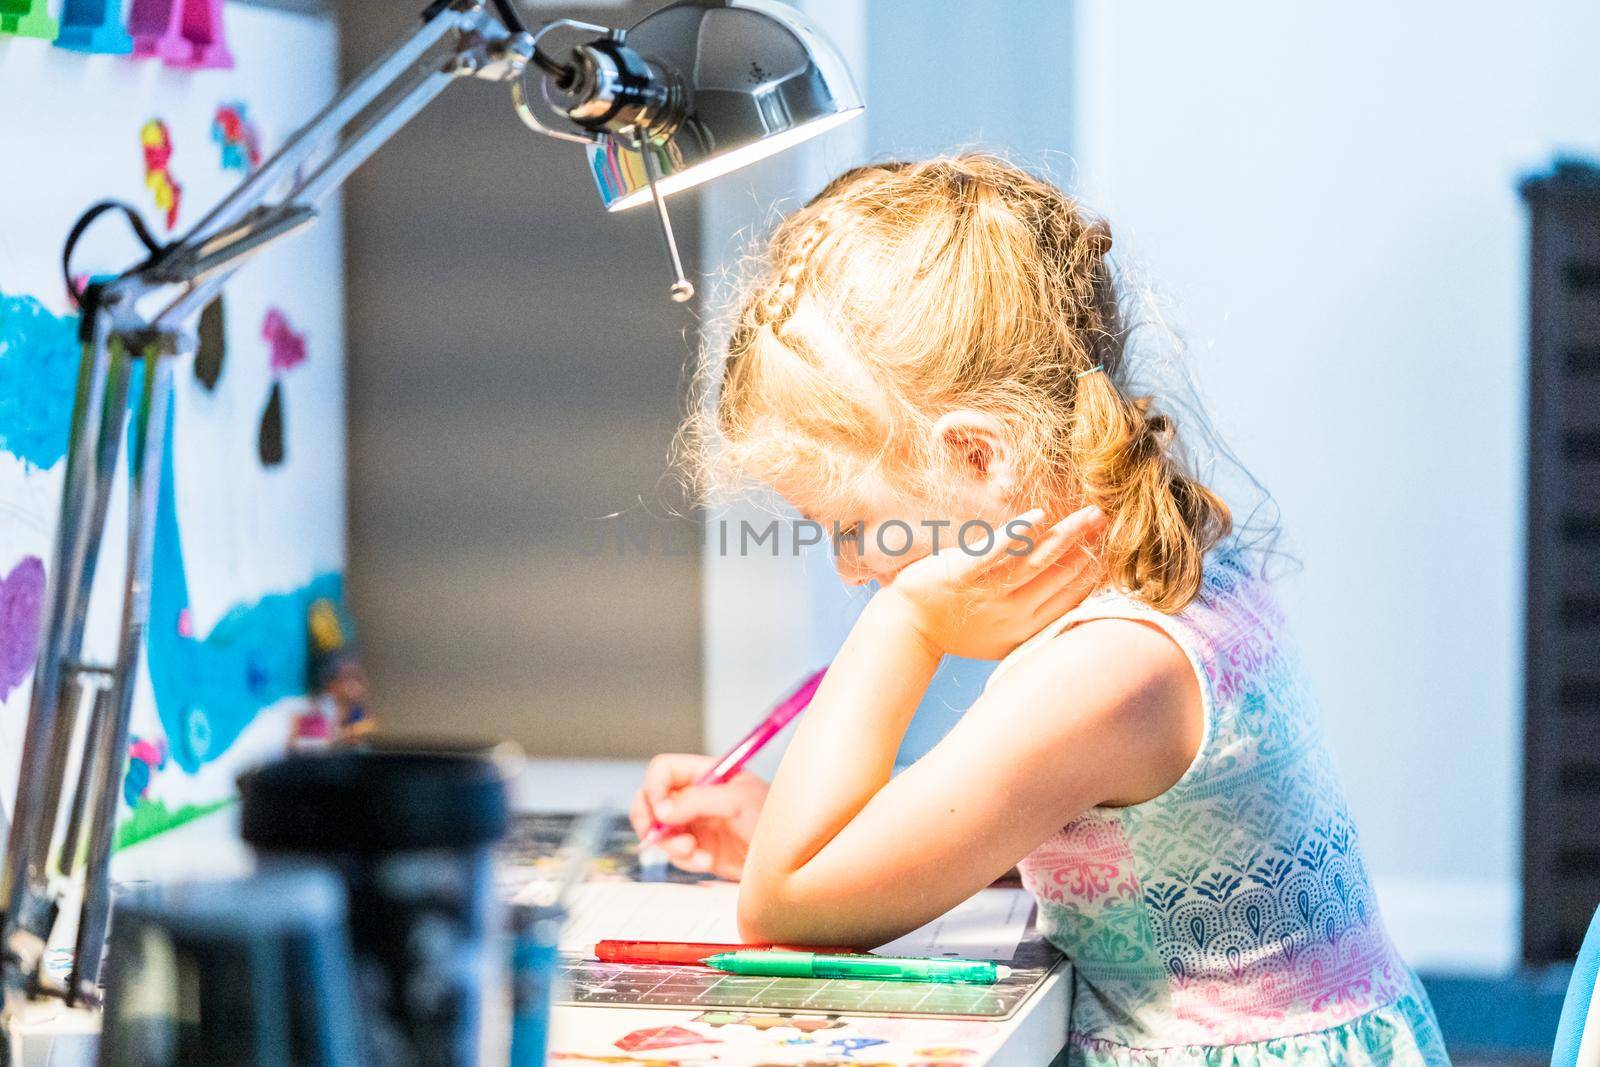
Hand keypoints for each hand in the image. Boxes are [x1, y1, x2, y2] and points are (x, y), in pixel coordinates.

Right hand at [630, 754, 768, 881]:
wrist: (787, 858)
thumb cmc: (774, 818)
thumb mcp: (738, 801)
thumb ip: (698, 800)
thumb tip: (662, 810)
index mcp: (705, 774)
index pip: (664, 770)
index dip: (654, 787)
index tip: (661, 809)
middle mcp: (695, 796)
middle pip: (650, 800)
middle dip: (649, 819)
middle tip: (655, 834)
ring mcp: (694, 823)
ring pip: (658, 831)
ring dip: (671, 845)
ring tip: (694, 852)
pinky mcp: (698, 849)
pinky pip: (674, 854)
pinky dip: (685, 860)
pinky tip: (707, 862)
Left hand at [881, 505, 1106, 659]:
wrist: (905, 628)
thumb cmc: (954, 624)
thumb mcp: (1000, 631)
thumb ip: (1031, 613)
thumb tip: (1067, 592)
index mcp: (1024, 627)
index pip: (1068, 596)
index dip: (1091, 571)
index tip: (1110, 547)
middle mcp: (1011, 613)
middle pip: (1058, 575)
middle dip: (1085, 545)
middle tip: (1104, 518)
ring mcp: (986, 594)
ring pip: (1035, 563)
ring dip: (1065, 536)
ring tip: (1089, 514)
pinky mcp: (960, 575)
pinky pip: (994, 554)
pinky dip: (1017, 536)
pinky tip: (1038, 518)